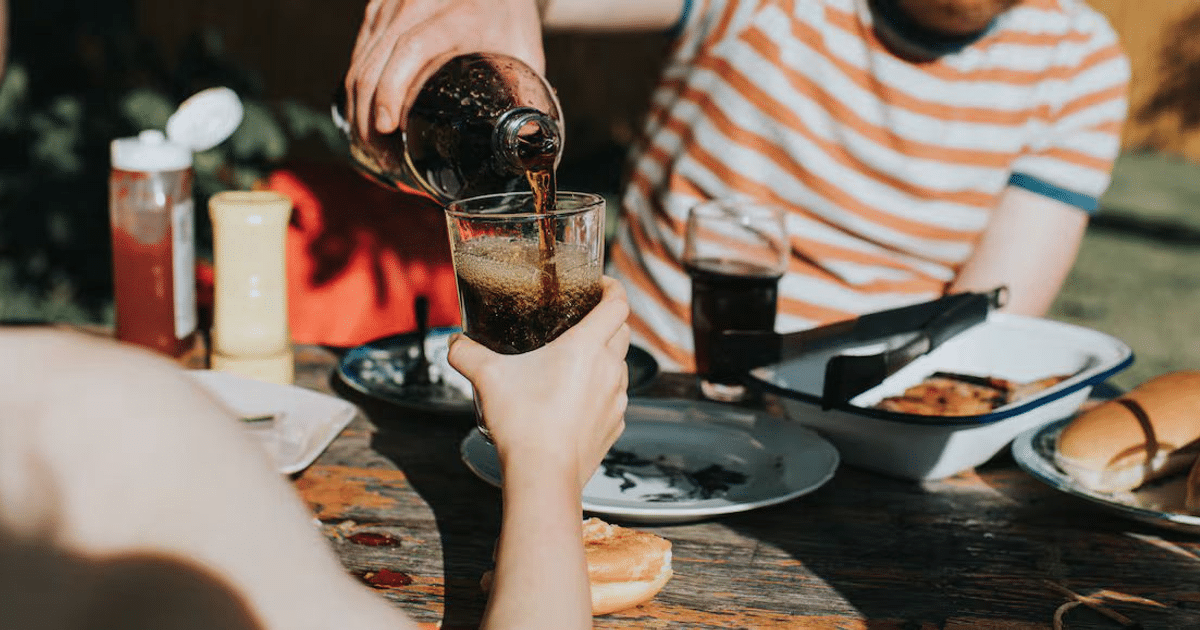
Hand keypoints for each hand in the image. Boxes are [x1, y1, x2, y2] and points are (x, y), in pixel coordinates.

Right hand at [344, 0, 544, 140]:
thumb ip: (527, 96)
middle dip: (369, 117)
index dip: (392, 90)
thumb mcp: (524, 53)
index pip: (411, 49)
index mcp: (458, 15)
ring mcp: (393, 4)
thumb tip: (526, 145)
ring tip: (375, 147)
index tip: (388, 128)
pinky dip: (358, 91)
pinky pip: (359, 54)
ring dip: (358, 110)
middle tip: (385, 158)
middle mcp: (418, 4)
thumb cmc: (510, 18)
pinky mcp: (378, 9)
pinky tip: (367, 119)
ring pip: (360, 60)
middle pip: (375, 62)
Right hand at [447, 276, 630, 490]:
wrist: (543, 475)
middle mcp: (610, 370)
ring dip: (605, 356)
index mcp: (587, 348)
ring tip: (576, 361)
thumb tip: (455, 343)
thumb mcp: (487, 378)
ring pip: (620, 365)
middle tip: (583, 319)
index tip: (599, 286)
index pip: (618, 304)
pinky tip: (577, 398)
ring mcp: (616, 400)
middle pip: (623, 331)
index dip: (613, 288)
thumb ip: (467, 353)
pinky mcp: (614, 426)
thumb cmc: (523, 423)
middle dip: (608, 319)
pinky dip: (602, 390)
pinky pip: (615, 398)